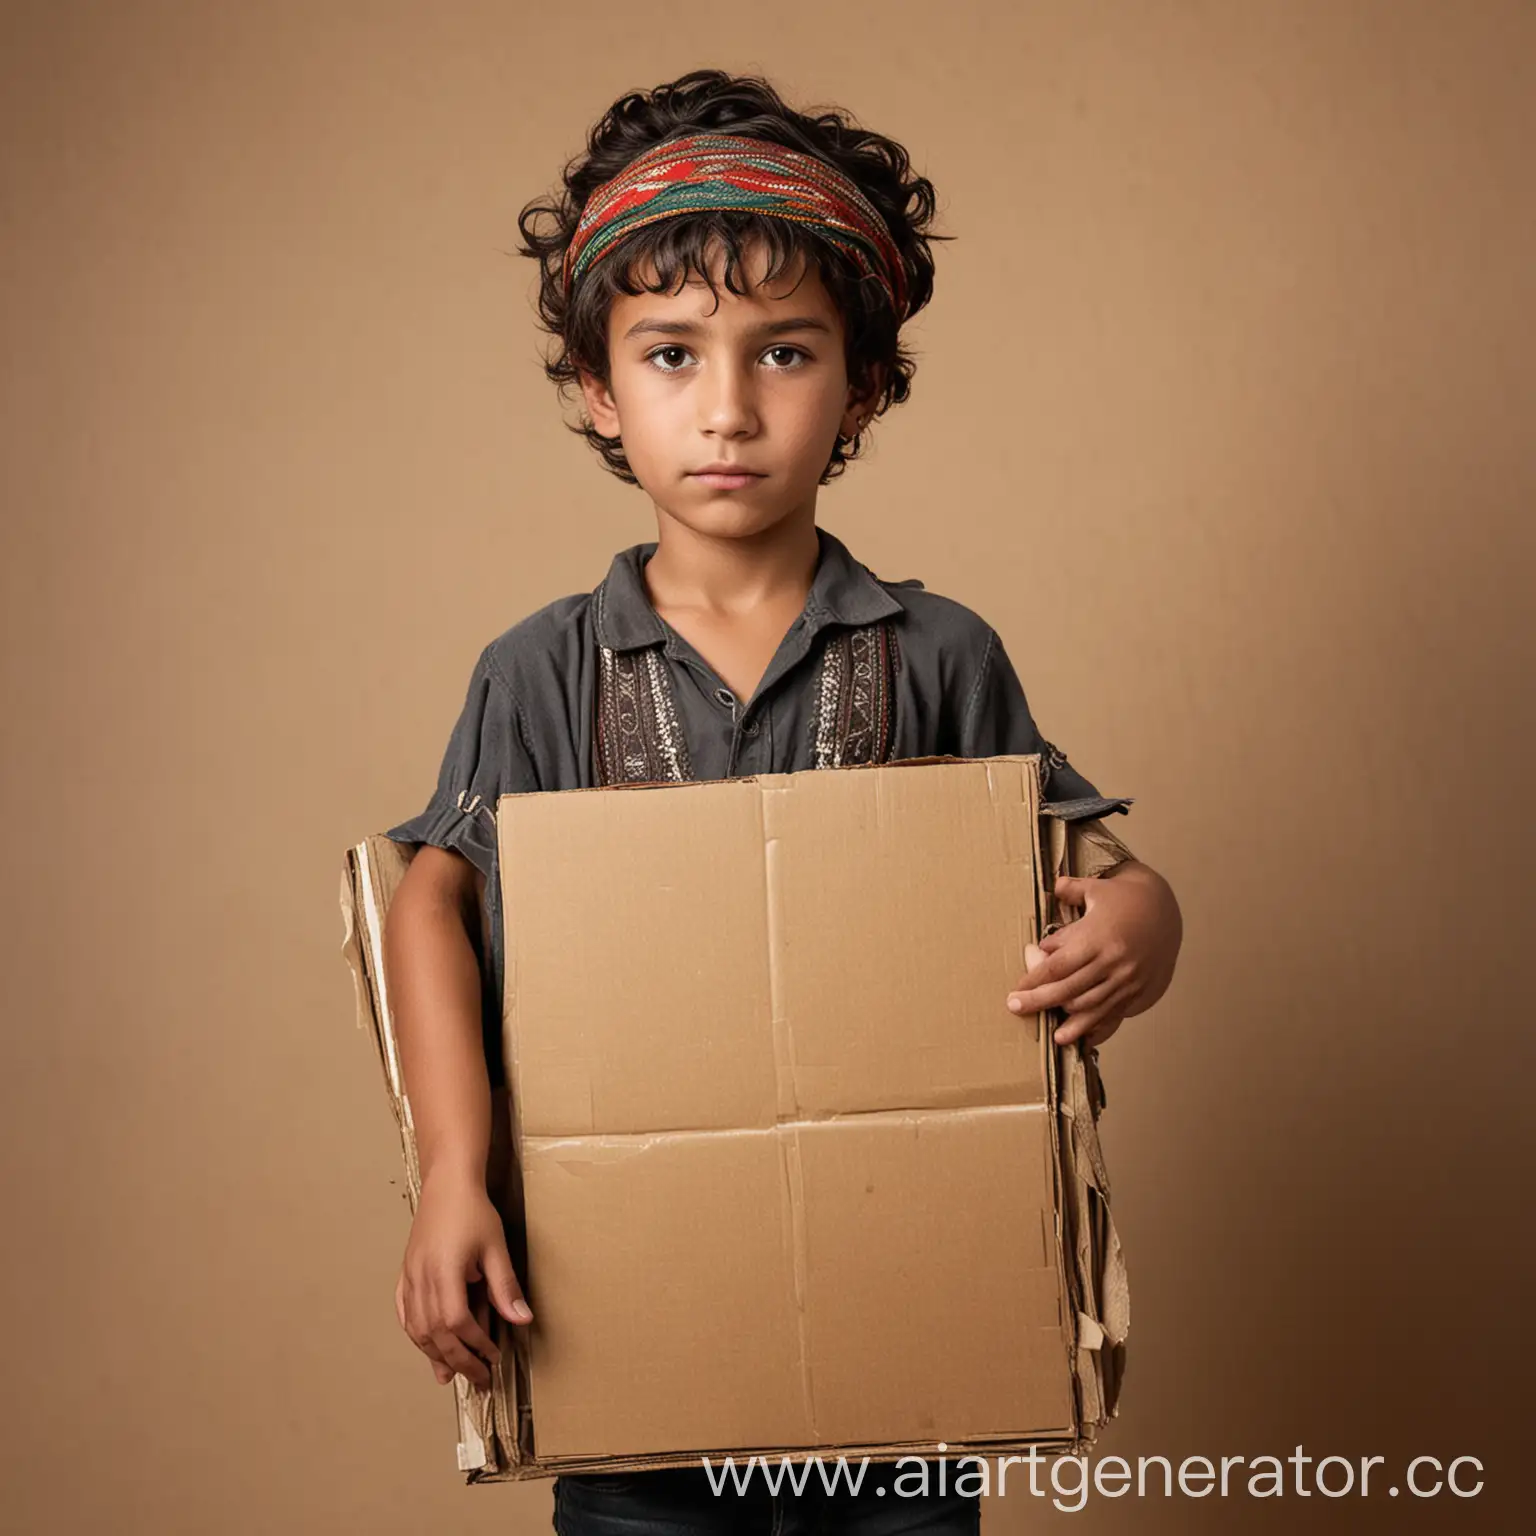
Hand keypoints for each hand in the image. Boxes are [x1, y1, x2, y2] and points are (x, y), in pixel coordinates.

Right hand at [395, 1169, 532, 1389]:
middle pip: (435, 1333)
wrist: (448, 1184)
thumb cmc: (473, 1211)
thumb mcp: (496, 1247)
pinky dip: (415, 1333)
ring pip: (417, 1327)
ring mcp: (410, 1276)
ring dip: (434, 1353)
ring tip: (450, 1374)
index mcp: (444, 1272)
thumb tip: (521, 1320)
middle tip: (479, 1378)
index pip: (456, 1323)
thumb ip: (505, 1287)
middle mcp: (422, 1278)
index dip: (475, 1345)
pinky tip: (426, 1346)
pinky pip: (405, 1312)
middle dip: (458, 1360)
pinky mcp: (406, 1272)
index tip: (492, 1355)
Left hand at [1005, 867, 1180, 1049]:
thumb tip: (1051, 892)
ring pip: (1091, 1007)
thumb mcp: (1096, 889)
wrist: (1166, 911)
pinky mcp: (1138, 990)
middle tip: (1015, 1008)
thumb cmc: (1125, 899)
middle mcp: (1112, 962)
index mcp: (1098, 938)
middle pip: (1068, 990)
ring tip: (1050, 1032)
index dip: (1033, 980)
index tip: (1016, 990)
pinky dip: (1097, 1027)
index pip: (1058, 966)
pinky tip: (1083, 1039)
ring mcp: (1127, 979)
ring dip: (1068, 1021)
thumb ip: (1070, 891)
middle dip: (1039, 1002)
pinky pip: (1114, 1014)